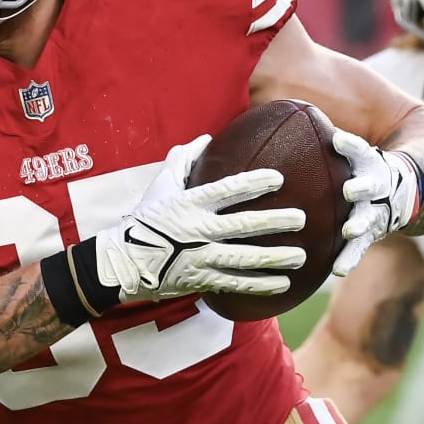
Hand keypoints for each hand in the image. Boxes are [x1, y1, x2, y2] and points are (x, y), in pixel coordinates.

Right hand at [93, 135, 305, 301]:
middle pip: (243, 225)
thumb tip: (207, 139)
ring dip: (274, 258)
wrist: (123, 261)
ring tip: (300, 256)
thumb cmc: (145, 219)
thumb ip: (183, 159)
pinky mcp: (200, 279)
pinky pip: (235, 283)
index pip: (227, 190)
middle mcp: (197, 230)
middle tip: (300, 218)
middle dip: (274, 221)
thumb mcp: (160, 186)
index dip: (253, 183)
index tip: (278, 179)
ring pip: (244, 258)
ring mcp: (200, 257)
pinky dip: (260, 284)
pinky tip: (283, 284)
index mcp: (190, 203)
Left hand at [330, 129, 420, 276]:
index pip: (363, 150)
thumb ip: (327, 136)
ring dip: (360, 223)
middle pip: (372, 184)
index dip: (351, 146)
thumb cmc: (373, 161)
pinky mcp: (374, 231)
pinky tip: (338, 269)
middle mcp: (377, 185)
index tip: (338, 139)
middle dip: (363, 186)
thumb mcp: (361, 149)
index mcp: (373, 162)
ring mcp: (378, 210)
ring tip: (350, 230)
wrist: (423, 184)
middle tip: (351, 189)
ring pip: (370, 216)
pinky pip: (361, 246)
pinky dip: (350, 256)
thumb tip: (281, 103)